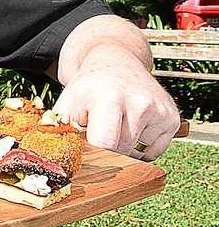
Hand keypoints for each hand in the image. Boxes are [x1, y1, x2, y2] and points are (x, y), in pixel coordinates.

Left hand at [52, 49, 180, 160]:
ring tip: (114, 123)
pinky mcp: (172, 119)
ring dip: (121, 148)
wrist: (116, 63)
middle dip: (104, 150)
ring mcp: (160, 111)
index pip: (104, 144)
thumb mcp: (67, 103)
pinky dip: (139, 147)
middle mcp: (140, 103)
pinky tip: (130, 126)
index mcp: (110, 98)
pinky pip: (152, 152)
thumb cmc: (87, 88)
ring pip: (135, 153)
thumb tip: (54, 163)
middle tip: (95, 133)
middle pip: (120, 152)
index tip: (83, 156)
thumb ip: (60, 132)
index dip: (91, 155)